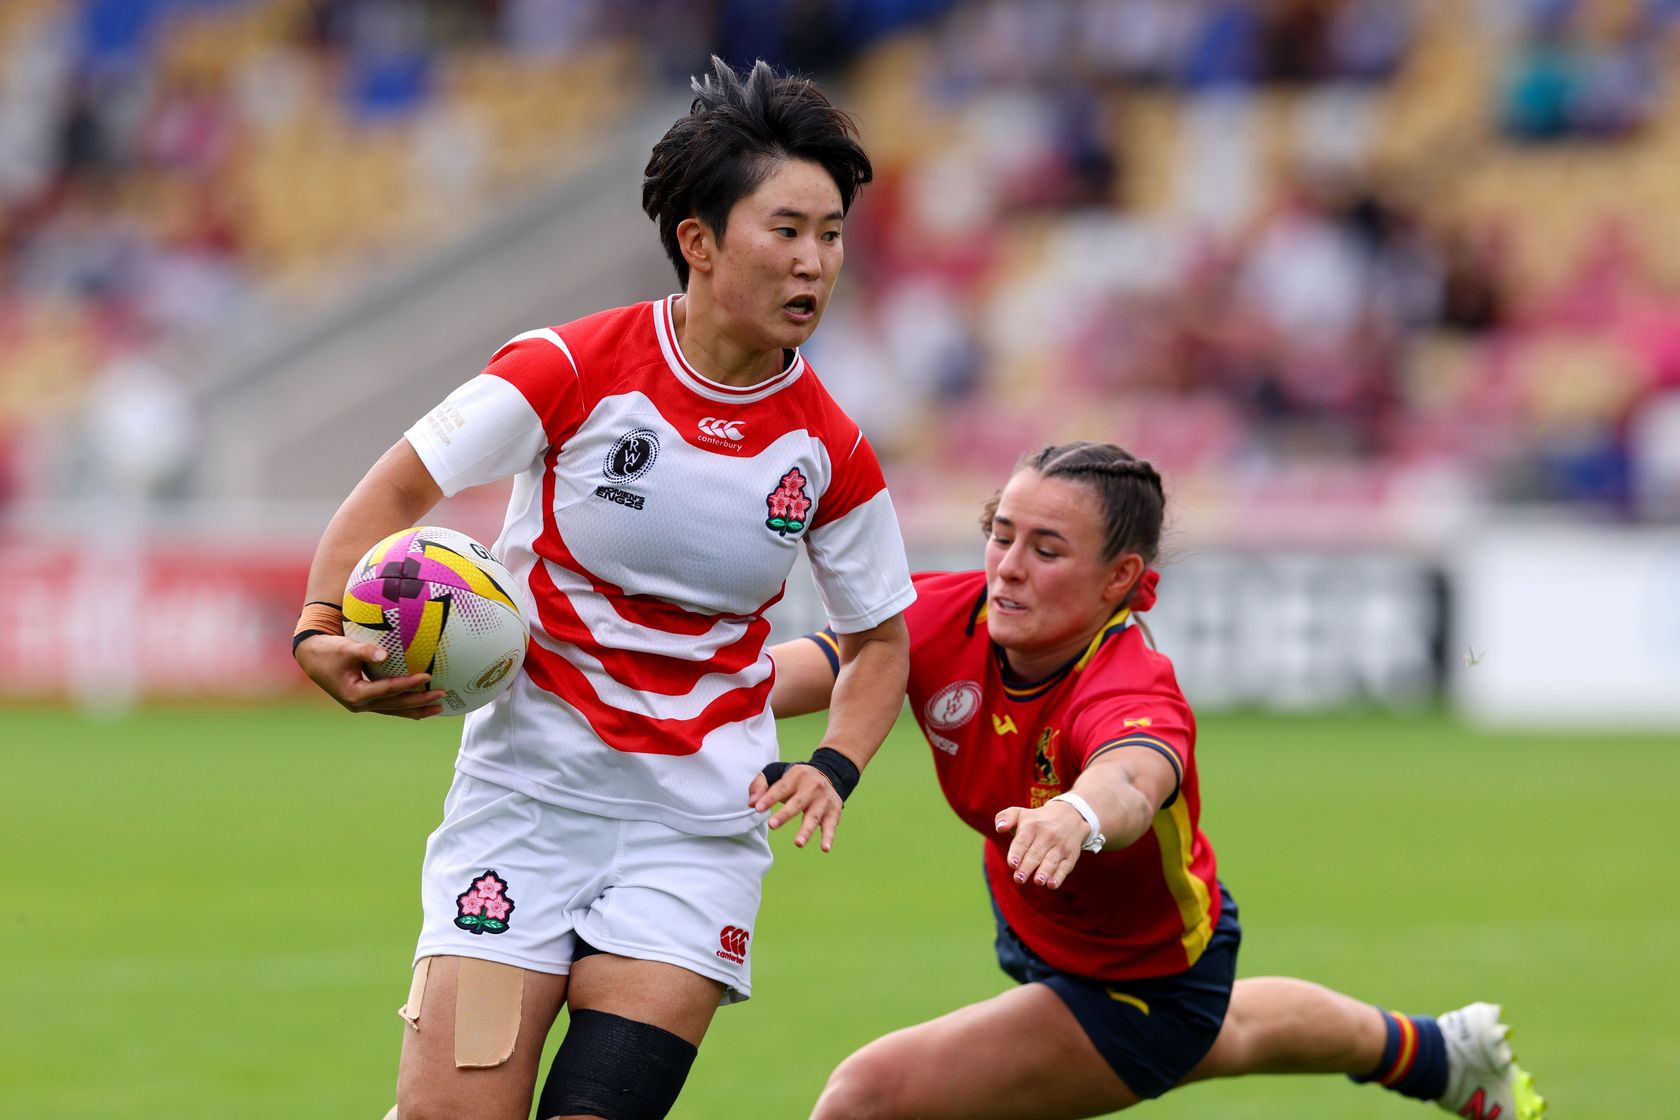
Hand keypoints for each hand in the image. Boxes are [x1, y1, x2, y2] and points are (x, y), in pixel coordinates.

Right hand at [293, 634, 446, 718]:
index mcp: (354, 693)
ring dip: (417, 710)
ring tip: (439, 708)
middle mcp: (359, 704)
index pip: (387, 689)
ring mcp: (362, 706)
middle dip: (420, 701)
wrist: (312, 658)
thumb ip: (364, 651)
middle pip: (395, 705)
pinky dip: (406, 708)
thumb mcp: (344, 648)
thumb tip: (385, 654)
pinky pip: (390, 707)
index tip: (426, 676)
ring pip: (394, 710)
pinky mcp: (365, 703)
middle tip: (442, 695)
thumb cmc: (328, 650)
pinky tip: (422, 709)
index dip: (407, 684)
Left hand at [747, 764, 842, 851]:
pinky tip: (825, 848)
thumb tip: (752, 803)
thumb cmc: (798, 778)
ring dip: (806, 830)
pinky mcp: (833, 812)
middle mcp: (812, 787)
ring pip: (814, 816)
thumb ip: (761, 785)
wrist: (830, 773)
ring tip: (798, 843)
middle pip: (797, 803)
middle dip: (784, 815)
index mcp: (797, 776)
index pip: (781, 788)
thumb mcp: (778, 773)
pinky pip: (831, 826)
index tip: (758, 808)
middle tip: (772, 825)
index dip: (769, 798)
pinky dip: (829, 837)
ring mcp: (824, 801)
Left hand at [994, 800, 1089, 889]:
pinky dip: (1059, 876)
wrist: (1070, 815)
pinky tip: (1052, 884)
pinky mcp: (1070, 856)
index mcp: (1032, 826)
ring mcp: (1060, 846)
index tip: (1012, 864)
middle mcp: (1047, 836)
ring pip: (1051, 861)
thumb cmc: (1037, 820)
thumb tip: (999, 828)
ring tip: (1037, 881)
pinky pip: (1065, 867)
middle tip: (1019, 879)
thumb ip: (1005, 818)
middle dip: (1027, 867)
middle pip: (1035, 854)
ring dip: (1044, 872)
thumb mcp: (1020, 813)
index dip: (1017, 853)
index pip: (1022, 841)